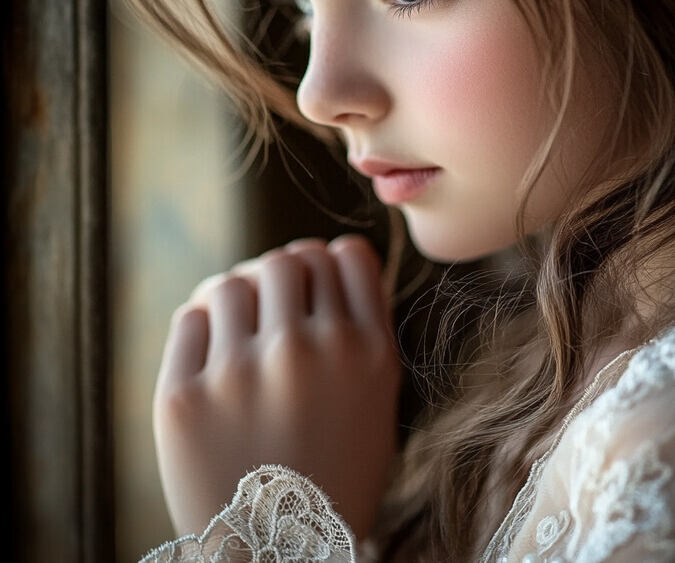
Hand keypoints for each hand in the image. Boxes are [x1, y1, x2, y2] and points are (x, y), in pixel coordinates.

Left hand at [152, 235, 400, 539]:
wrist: (283, 557)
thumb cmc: (335, 472)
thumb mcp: (378, 400)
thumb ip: (363, 327)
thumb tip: (325, 259)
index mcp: (367, 353)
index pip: (346, 254)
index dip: (329, 261)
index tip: (317, 281)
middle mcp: (310, 353)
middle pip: (289, 259)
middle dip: (283, 275)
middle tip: (276, 304)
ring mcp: (244, 374)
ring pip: (236, 281)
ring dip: (240, 297)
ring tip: (242, 329)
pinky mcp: (185, 398)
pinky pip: (192, 318)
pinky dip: (203, 325)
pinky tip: (214, 353)